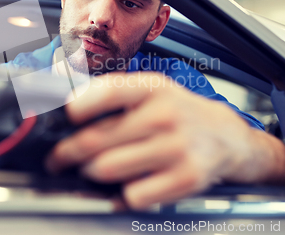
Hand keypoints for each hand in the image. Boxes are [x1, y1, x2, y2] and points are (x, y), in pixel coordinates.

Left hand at [46, 72, 284, 208]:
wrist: (226, 137)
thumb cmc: (180, 112)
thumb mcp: (153, 90)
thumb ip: (114, 93)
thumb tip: (67, 105)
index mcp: (153, 88)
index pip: (107, 92)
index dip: (77, 106)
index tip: (61, 120)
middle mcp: (164, 115)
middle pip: (96, 139)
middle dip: (66, 154)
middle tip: (57, 159)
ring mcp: (176, 148)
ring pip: (107, 169)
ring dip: (90, 174)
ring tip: (90, 170)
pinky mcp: (185, 179)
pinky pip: (132, 196)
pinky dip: (119, 195)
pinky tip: (122, 186)